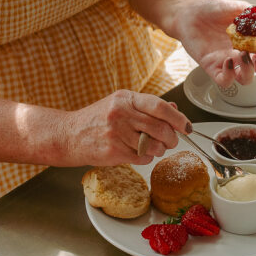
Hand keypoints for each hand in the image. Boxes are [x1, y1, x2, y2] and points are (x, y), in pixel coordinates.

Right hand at [62, 90, 189, 165]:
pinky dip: (146, 157)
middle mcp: (121, 113)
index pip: (160, 106)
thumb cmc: (96, 120)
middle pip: (160, 128)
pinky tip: (138, 153)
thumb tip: (174, 109)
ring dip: (159, 150)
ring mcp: (116, 132)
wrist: (68, 135)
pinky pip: (141, 157)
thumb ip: (146, 107)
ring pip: (153, 145)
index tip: (187, 126)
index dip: (178, 118)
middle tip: (172, 141)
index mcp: (126, 98)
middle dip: (172, 138)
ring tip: (153, 147)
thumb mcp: (120, 105)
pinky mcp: (113, 151)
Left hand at [175, 0, 255, 87]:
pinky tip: (228, 61)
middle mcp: (240, 55)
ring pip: (245, 78)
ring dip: (249, 70)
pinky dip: (229, 75)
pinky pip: (224, 80)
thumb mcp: (238, 8)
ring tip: (244, 55)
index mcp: (249, 43)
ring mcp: (227, 63)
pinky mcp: (211, 67)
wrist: (189, 12)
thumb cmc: (214, 10)